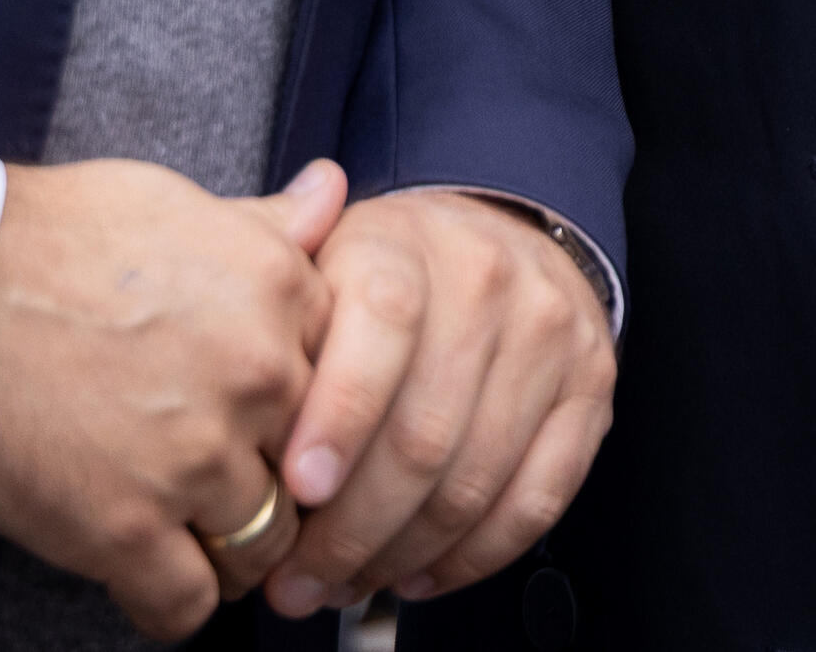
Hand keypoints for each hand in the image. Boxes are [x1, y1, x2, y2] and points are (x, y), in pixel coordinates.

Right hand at [0, 154, 344, 640]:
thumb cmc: (41, 236)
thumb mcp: (174, 204)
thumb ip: (266, 224)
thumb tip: (333, 191)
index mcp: (278, 292)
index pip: (350, 380)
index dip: (311, 410)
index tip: (276, 428)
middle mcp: (256, 377)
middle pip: (318, 470)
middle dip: (282, 487)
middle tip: (231, 493)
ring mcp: (194, 459)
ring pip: (266, 546)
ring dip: (231, 550)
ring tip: (187, 534)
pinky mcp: (123, 530)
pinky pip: (189, 605)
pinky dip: (170, 603)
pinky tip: (141, 572)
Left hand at [263, 190, 618, 618]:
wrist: (497, 232)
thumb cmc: (387, 269)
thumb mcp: (317, 257)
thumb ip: (269, 296)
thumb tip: (225, 321)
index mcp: (406, 245)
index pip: (380, 326)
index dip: (338, 416)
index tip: (296, 489)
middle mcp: (488, 283)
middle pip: (424, 432)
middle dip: (349, 528)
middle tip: (294, 579)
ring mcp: (548, 337)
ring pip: (474, 480)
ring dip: (398, 555)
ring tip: (340, 584)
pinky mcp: (590, 390)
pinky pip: (538, 499)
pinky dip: (473, 556)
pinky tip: (416, 572)